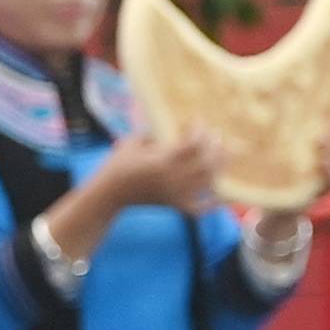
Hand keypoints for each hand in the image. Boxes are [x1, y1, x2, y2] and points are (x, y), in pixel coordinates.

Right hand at [90, 128, 220, 217]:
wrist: (107, 196)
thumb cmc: (116, 167)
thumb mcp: (131, 142)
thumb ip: (150, 133)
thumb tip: (165, 127)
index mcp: (162, 161)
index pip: (193, 144)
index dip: (199, 130)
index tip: (195, 121)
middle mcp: (172, 179)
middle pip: (207, 162)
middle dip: (216, 148)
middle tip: (216, 137)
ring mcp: (174, 194)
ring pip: (208, 182)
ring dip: (219, 167)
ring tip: (223, 155)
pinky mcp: (172, 205)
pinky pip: (198, 209)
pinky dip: (211, 205)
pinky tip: (220, 197)